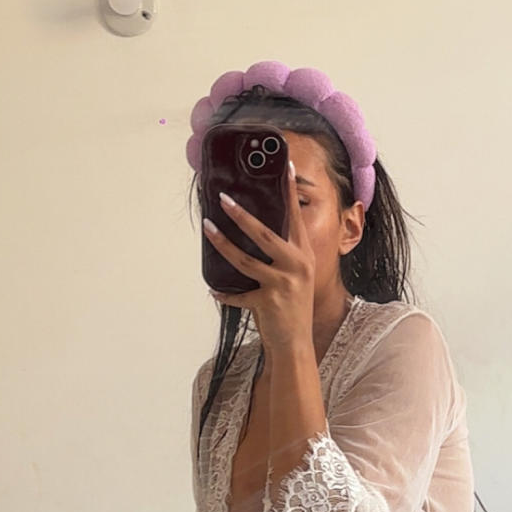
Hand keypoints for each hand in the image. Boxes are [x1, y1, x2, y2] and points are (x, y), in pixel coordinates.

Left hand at [202, 162, 315, 352]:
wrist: (295, 344)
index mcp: (304, 255)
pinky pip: (238, 294)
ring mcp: (284, 284)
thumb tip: (251, 231)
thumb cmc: (291, 308)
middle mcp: (297, 265)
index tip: (285, 167)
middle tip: (223, 198)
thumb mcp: (294, 277)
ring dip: (222, 243)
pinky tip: (213, 289)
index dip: (290, 192)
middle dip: (241, 215)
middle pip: (264, 234)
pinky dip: (224, 293)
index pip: (295, 217)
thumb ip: (280, 256)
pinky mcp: (269, 302)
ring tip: (208, 228)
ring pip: (245, 259)